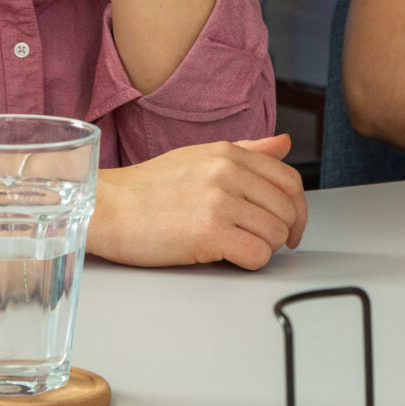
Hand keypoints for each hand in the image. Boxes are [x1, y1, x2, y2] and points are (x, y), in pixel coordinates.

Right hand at [87, 135, 307, 268]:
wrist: (106, 207)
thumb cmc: (147, 188)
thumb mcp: (199, 156)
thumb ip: (248, 151)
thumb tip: (284, 143)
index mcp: (229, 154)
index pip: (290, 180)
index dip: (298, 208)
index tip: (291, 226)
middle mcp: (228, 173)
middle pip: (287, 210)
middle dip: (281, 232)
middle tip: (262, 242)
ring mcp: (219, 202)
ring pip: (275, 234)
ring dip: (263, 248)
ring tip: (237, 247)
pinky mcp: (208, 233)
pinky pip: (257, 255)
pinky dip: (250, 262)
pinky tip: (229, 257)